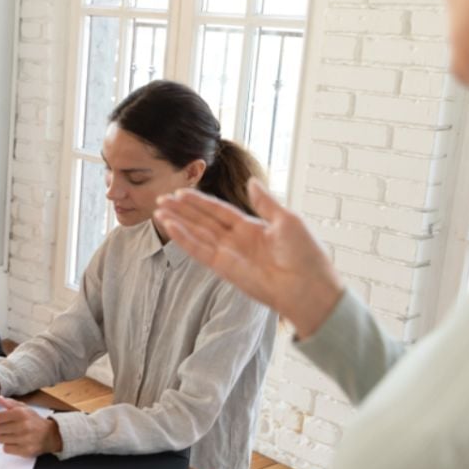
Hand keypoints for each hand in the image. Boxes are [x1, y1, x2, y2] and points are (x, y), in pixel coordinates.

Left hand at [0, 396, 62, 456]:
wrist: (50, 435)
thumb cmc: (34, 421)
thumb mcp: (24, 408)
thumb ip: (10, 403)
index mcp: (21, 413)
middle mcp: (23, 426)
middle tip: (4, 428)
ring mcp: (24, 439)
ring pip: (0, 439)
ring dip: (3, 437)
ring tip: (11, 435)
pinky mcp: (25, 450)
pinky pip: (6, 449)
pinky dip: (8, 446)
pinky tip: (15, 442)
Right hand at [153, 178, 342, 337]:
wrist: (310, 287)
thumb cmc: (306, 255)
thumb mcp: (287, 220)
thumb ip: (264, 202)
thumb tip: (252, 181)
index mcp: (252, 228)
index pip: (219, 211)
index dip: (200, 201)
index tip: (181, 192)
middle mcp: (237, 241)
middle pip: (202, 221)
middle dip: (182, 210)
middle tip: (161, 199)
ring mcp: (229, 255)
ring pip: (196, 234)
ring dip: (177, 222)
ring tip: (158, 211)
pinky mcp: (224, 268)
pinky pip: (199, 250)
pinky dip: (183, 238)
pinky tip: (169, 226)